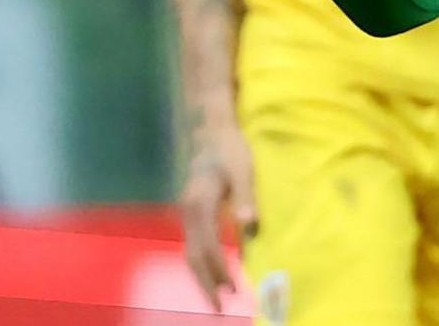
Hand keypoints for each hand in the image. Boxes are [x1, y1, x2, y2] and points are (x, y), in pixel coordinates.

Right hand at [177, 120, 255, 311]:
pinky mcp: (191, 211)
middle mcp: (188, 211)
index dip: (219, 271)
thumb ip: (246, 198)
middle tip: (220, 308)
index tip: (233, 289)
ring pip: (190, 252)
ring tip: (219, 297)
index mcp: (199, 203)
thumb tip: (251, 227)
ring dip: (203, 276)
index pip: (207, 247)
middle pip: (193, 256)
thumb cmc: (231, 149)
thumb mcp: (243, 170)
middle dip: (206, 284)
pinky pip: (193, 243)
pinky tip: (216, 271)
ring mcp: (186, 212)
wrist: (211, 130)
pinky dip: (202, 262)